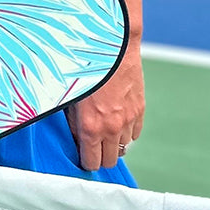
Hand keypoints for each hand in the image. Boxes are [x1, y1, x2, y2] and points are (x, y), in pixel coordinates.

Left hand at [65, 40, 144, 170]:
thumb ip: (73, 122)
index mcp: (90, 127)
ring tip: (104, 128)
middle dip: (100, 156)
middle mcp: (111, 127)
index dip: (85, 161)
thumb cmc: (84, 67)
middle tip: (92, 146)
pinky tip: (117, 118)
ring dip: (114, 142)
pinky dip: (126, 130)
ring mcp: (128, 119)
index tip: (81, 155)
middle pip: (110, 161)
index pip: (91, 163)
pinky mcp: (140, 109)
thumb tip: (75, 138)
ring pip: (123, 147)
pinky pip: (135, 132)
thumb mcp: (69, 96)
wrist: (112, 46)